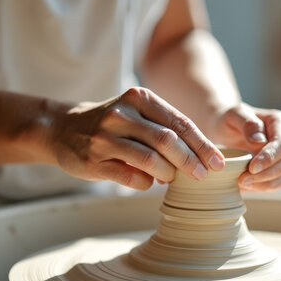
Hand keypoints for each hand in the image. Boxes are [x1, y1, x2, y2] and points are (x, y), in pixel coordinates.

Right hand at [46, 87, 224, 189]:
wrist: (61, 128)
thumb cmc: (111, 123)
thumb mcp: (137, 113)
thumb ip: (165, 127)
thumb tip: (200, 156)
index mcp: (139, 98)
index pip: (179, 122)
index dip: (202, 144)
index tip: (218, 162)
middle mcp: (122, 114)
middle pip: (168, 140)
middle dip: (191, 161)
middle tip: (203, 176)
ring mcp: (105, 137)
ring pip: (150, 160)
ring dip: (169, 173)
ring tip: (172, 178)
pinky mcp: (94, 160)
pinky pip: (131, 177)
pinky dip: (146, 182)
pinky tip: (149, 181)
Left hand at [215, 103, 280, 191]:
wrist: (225, 129)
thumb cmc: (230, 119)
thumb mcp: (234, 114)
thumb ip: (248, 123)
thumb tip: (259, 140)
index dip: (269, 158)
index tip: (251, 168)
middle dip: (266, 173)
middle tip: (242, 179)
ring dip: (264, 183)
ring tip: (242, 183)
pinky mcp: (280, 170)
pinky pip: (277, 183)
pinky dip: (263, 187)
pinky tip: (247, 186)